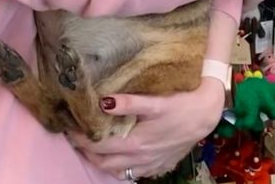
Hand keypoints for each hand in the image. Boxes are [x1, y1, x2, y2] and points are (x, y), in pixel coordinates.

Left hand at [68, 79, 225, 179]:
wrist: (206, 115)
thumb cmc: (181, 104)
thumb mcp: (155, 101)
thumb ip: (129, 102)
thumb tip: (103, 101)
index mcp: (136, 142)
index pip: (99, 145)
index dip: (80, 138)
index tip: (68, 127)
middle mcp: (140, 158)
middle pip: (103, 162)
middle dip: (85, 151)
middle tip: (74, 137)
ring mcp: (150, 164)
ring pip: (117, 171)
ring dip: (100, 161)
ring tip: (90, 146)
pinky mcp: (158, 166)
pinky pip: (132, 173)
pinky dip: (118, 167)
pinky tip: (116, 156)